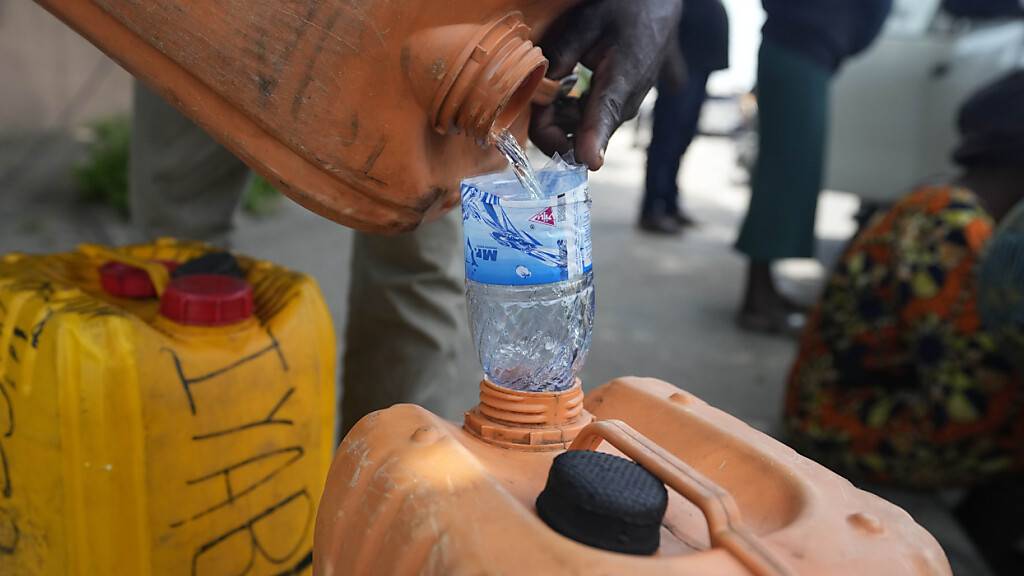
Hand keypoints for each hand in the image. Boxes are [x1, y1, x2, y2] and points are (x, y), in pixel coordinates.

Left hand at [530, 0, 682, 168]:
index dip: (592, 143)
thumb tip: (540, 94)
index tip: (589, 161)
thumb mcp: (586, 23)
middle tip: (541, 90)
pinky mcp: (617, 112)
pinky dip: (568, 113)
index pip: (603, 118)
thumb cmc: (622, 10)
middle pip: (578, 135)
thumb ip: (561, 56)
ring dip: (557, 117)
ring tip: (558, 82)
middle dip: (549, 121)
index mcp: (622, 80)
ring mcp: (622, 112)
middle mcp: (624, 105)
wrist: (658, 9)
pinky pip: (585, 125)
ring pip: (578, 133)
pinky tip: (568, 89)